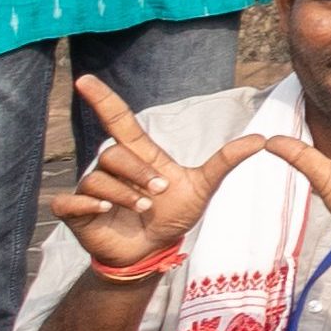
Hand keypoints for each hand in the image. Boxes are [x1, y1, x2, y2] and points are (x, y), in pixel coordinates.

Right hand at [60, 76, 237, 266]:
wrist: (153, 250)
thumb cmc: (173, 213)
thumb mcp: (202, 186)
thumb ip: (226, 161)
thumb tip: (262, 139)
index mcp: (137, 155)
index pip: (117, 119)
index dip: (102, 99)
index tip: (84, 80)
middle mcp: (112, 168)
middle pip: (113, 154)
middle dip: (138, 173)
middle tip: (157, 193)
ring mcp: (92, 189)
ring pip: (97, 180)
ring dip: (123, 194)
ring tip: (142, 208)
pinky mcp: (76, 212)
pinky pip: (69, 201)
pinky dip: (86, 205)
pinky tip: (104, 211)